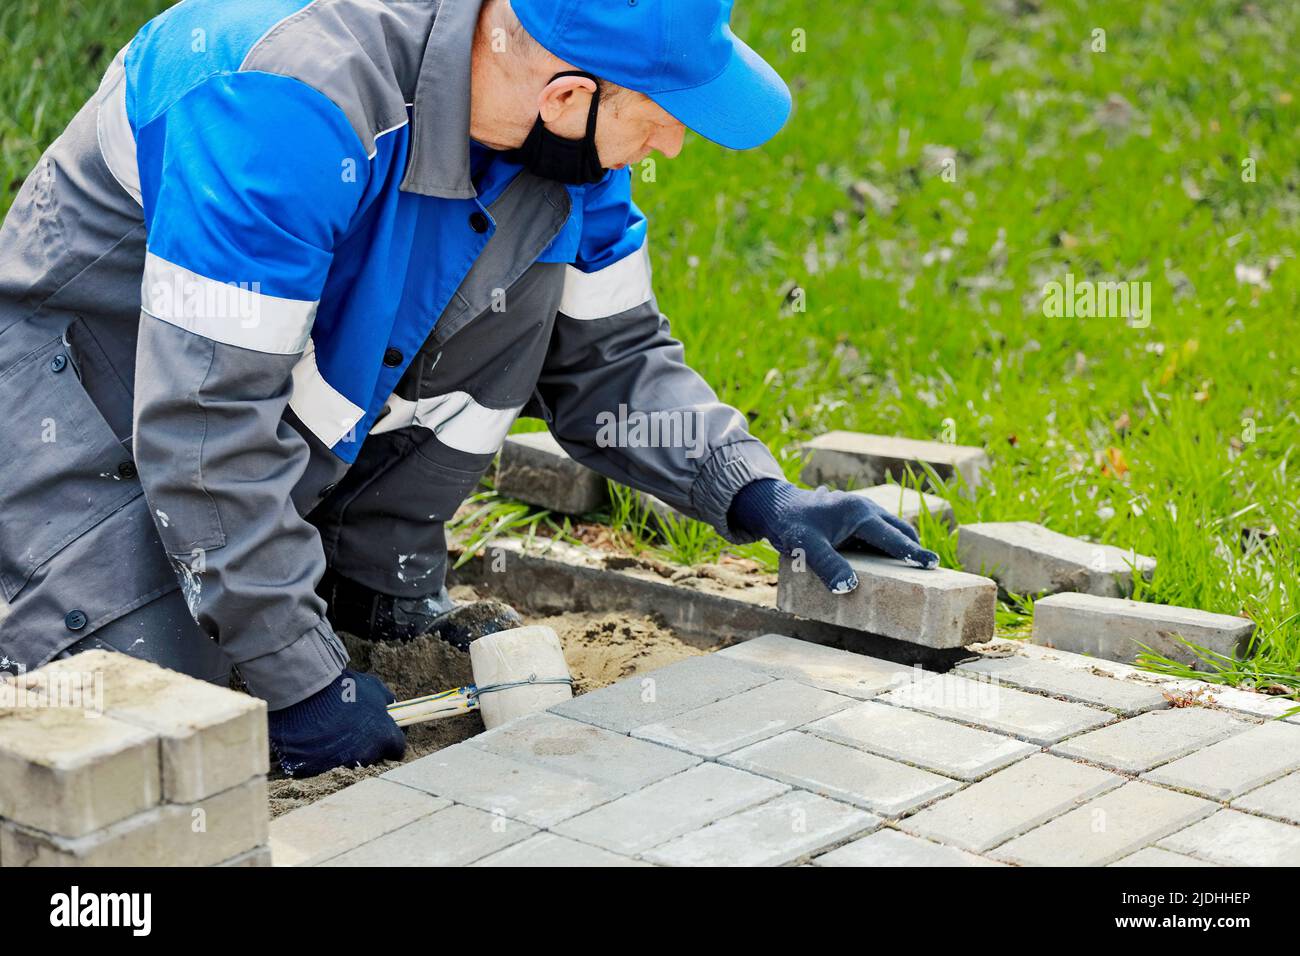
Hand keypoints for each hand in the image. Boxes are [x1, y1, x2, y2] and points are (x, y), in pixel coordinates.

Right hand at [267, 669, 406, 777]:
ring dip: (344, 750)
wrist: (308, 694)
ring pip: (348, 761)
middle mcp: (366, 755)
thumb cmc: (344, 688)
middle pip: (372, 756)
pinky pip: (324, 765)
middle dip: (366, 745)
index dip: (391, 741)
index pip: (397, 749)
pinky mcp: (319, 769)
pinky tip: (317, 737)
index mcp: (384, 737)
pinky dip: (322, 755)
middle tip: (353, 728)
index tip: (384, 735)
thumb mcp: (374, 687)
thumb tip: (393, 708)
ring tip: (332, 730)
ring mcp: (342, 764)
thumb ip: (387, 702)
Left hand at [729, 479, 939, 593]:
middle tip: (929, 568)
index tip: (932, 563)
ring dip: (901, 544)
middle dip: (913, 547)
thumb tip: (849, 587)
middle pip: (899, 529)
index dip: (912, 552)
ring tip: (912, 566)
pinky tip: (884, 560)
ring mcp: (860, 509)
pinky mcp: (854, 516)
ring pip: (890, 527)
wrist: (774, 506)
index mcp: (858, 513)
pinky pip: (878, 530)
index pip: (892, 536)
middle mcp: (865, 508)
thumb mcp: (806, 548)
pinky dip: (887, 542)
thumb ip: (827, 566)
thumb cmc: (790, 525)